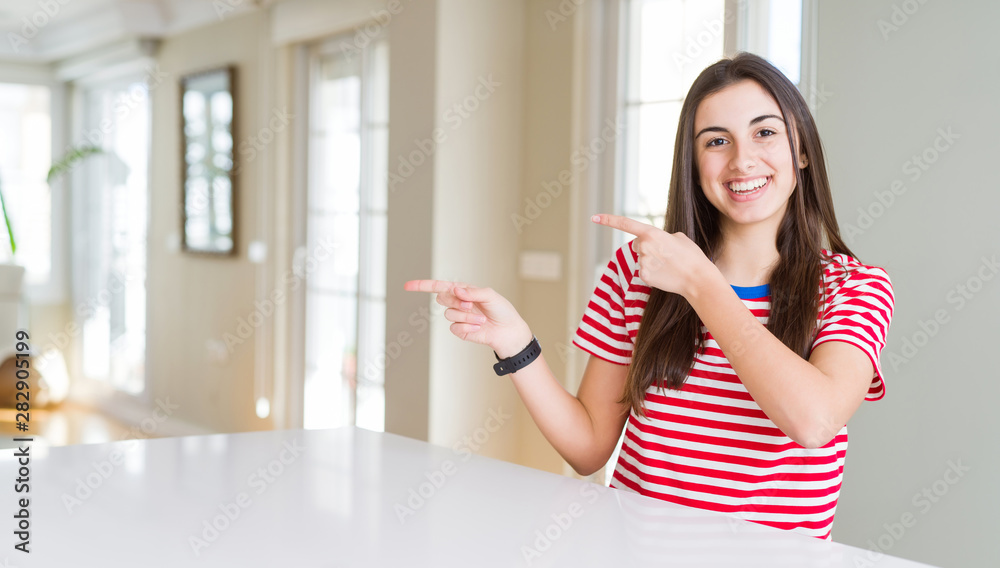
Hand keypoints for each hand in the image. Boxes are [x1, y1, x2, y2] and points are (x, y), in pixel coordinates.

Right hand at [403, 280, 533, 357]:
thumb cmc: (502, 311)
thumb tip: (457, 290)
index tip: (407, 286)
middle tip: (471, 305)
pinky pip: (454, 327)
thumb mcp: (490, 296)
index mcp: (463, 290)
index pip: (439, 286)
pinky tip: (478, 328)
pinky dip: (467, 327)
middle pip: (442, 298)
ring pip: (449, 314)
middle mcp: (458, 302)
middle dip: (456, 301)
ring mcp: (458, 317)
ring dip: (466, 316)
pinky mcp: (460, 330)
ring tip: (481, 319)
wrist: (508, 331)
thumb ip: (473, 291)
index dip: (422, 285)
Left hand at [591, 214, 714, 298]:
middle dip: (648, 247)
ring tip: (669, 264)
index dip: (608, 220)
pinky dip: (653, 273)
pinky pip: (644, 271)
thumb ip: (661, 236)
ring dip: (652, 261)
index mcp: (651, 233)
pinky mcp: (644, 276)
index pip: (626, 224)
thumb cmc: (691, 256)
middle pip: (638, 245)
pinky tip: (665, 274)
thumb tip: (653, 242)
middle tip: (666, 254)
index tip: (593, 217)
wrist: (697, 278)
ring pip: (642, 259)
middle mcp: (643, 247)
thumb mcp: (678, 237)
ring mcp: (642, 262)